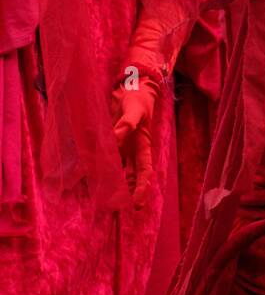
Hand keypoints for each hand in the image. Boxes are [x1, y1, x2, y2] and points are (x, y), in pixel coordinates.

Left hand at [111, 71, 160, 208]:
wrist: (131, 87)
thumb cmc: (138, 99)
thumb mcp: (135, 110)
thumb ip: (126, 124)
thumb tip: (115, 138)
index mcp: (143, 146)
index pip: (144, 172)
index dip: (141, 188)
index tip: (136, 204)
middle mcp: (132, 150)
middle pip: (130, 177)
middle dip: (124, 192)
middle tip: (114, 208)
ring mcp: (122, 147)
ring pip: (117, 170)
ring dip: (111, 182)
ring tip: (102, 197)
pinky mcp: (111, 141)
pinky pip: (105, 157)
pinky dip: (98, 165)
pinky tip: (89, 173)